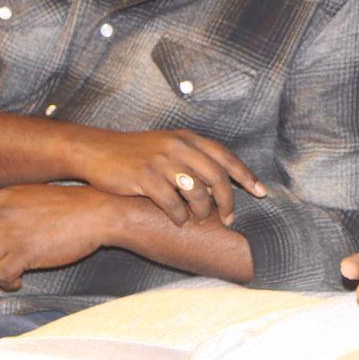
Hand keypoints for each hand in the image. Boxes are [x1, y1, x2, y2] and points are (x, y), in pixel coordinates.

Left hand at [0, 184, 111, 289]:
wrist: (94, 213)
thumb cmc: (68, 204)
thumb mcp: (30, 195)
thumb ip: (5, 207)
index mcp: (1, 197)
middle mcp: (0, 215)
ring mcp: (10, 235)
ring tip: (8, 273)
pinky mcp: (23, 254)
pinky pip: (1, 276)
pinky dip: (7, 283)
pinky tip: (17, 281)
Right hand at [69, 126, 263, 226]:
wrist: (97, 151)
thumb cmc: (135, 153)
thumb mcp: (166, 145)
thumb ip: (192, 158)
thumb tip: (219, 182)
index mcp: (186, 138)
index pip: (225, 156)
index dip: (246, 175)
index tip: (261, 192)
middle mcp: (178, 147)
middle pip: (217, 176)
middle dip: (228, 201)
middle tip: (230, 219)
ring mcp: (161, 161)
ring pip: (196, 192)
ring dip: (203, 211)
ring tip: (200, 220)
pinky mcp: (144, 178)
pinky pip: (172, 203)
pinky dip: (178, 216)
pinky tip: (177, 221)